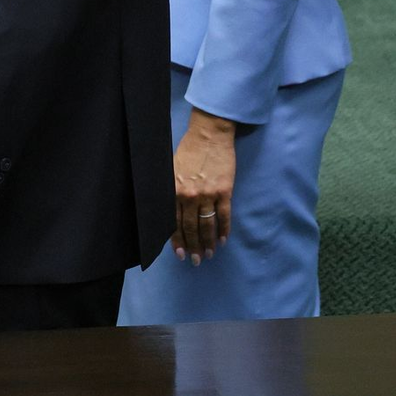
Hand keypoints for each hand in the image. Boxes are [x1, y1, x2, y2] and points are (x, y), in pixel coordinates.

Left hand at [172, 107, 235, 266]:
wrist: (210, 134)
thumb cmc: (189, 149)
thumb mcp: (172, 168)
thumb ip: (172, 190)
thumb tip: (171, 211)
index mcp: (175, 190)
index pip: (174, 222)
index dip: (177, 240)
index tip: (180, 255)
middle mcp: (190, 195)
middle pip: (191, 227)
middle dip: (193, 246)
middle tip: (196, 261)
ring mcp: (208, 194)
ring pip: (207, 225)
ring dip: (208, 242)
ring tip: (209, 255)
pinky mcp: (224, 191)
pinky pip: (224, 216)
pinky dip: (224, 230)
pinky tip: (223, 241)